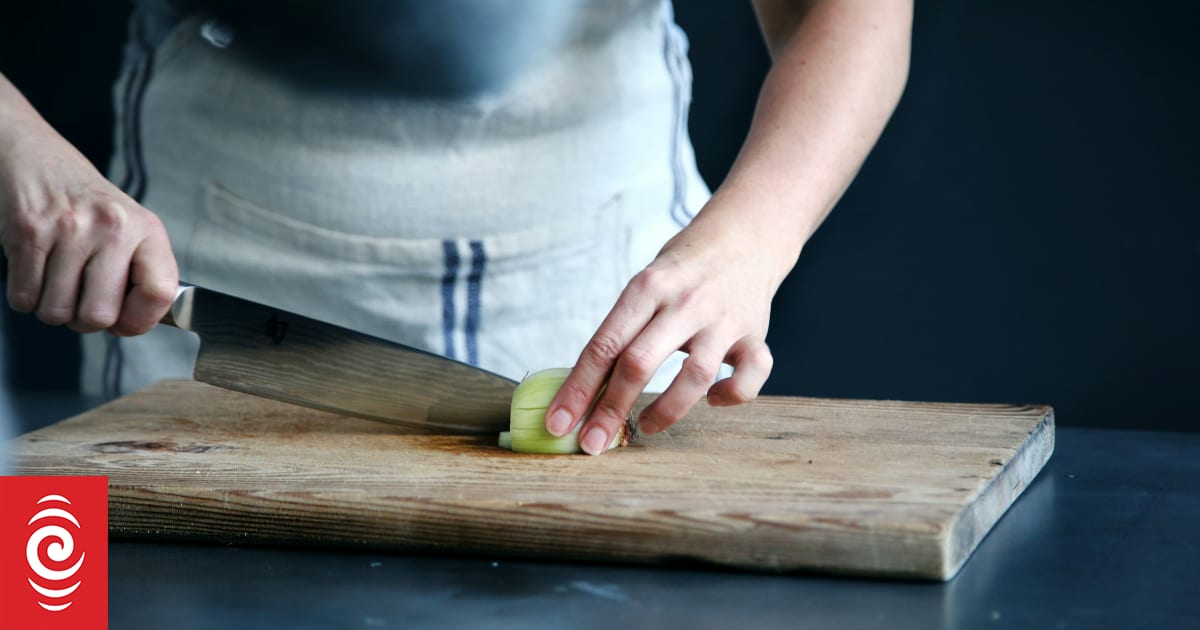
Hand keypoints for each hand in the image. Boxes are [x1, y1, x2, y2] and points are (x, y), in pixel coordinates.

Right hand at [0, 117, 176, 334]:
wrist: (37, 158)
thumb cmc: (88, 203)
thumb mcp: (132, 227)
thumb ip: (141, 272)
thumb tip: (134, 323)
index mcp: (146, 229)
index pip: (160, 293)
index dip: (140, 320)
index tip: (125, 320)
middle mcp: (112, 228)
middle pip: (99, 316)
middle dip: (85, 321)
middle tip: (81, 302)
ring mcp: (69, 230)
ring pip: (57, 312)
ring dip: (53, 309)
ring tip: (58, 282)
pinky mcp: (27, 233)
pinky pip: (24, 298)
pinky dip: (26, 296)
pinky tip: (36, 273)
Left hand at [545, 205, 782, 454]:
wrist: (745, 235)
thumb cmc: (682, 270)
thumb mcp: (646, 284)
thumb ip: (623, 330)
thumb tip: (583, 390)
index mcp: (647, 287)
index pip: (603, 345)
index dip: (578, 388)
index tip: (558, 422)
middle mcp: (684, 302)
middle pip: (639, 363)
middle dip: (610, 410)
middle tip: (592, 444)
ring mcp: (722, 319)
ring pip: (694, 376)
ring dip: (665, 411)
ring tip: (645, 427)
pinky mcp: (755, 333)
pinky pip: (752, 374)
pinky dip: (733, 395)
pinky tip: (713, 399)